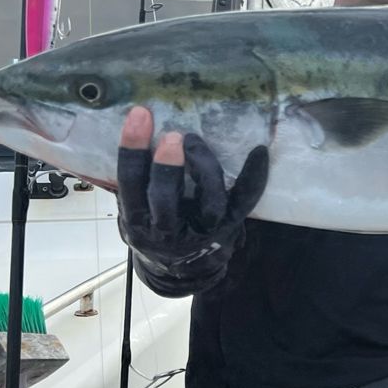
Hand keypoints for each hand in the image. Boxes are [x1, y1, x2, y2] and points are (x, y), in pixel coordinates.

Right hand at [117, 106, 268, 277]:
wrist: (181, 271)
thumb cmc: (153, 229)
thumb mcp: (133, 211)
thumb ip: (132, 181)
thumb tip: (133, 127)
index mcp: (138, 222)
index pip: (130, 186)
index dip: (133, 152)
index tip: (140, 116)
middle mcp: (168, 231)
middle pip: (164, 200)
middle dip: (167, 167)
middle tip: (172, 137)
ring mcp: (203, 231)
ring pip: (208, 203)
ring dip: (204, 168)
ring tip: (194, 141)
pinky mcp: (230, 227)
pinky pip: (244, 202)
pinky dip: (253, 178)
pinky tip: (258, 153)